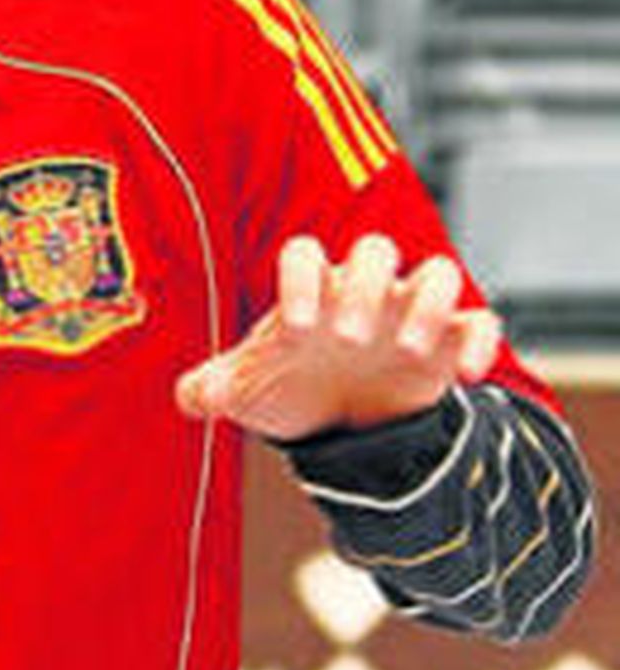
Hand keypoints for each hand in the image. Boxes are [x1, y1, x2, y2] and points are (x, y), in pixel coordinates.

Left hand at [174, 233, 500, 441]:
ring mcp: (410, 312)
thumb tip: (190, 396)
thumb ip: (214, 389)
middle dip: (367, 286)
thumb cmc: (289, 385)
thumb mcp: (249, 390)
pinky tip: (469, 376)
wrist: (339, 420)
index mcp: (310, 290)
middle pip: (377, 249)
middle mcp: (363, 290)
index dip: (301, 280)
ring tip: (409, 348)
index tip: (296, 329)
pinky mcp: (450, 341)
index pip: (304, 254)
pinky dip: (480, 340)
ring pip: (438, 272)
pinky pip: (480, 321)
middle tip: (351, 338)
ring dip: (430, 303)